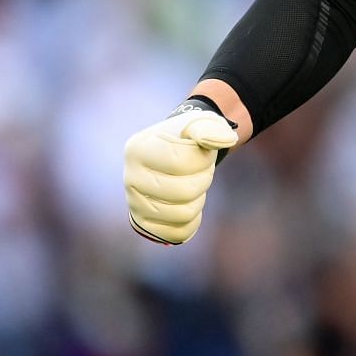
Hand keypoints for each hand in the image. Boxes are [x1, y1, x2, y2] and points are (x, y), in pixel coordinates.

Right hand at [124, 102, 238, 244]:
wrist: (172, 155)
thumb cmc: (187, 138)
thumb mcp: (199, 123)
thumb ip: (212, 128)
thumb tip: (226, 139)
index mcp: (138, 148)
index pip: (182, 162)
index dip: (203, 159)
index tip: (200, 151)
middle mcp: (130, 178)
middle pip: (184, 191)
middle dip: (203, 179)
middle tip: (201, 170)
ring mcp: (134, 204)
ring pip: (183, 214)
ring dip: (199, 198)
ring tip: (192, 183)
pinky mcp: (144, 225)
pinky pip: (179, 233)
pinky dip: (193, 219)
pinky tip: (188, 203)